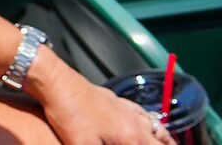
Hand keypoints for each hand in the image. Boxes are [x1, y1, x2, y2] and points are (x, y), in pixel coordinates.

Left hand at [31, 54, 172, 144]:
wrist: (56, 83)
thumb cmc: (69, 114)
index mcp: (131, 136)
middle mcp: (134, 122)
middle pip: (162, 142)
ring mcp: (126, 109)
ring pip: (155, 127)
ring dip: (164, 140)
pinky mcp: (116, 101)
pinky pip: (142, 114)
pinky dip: (151, 124)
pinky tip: (148, 125)